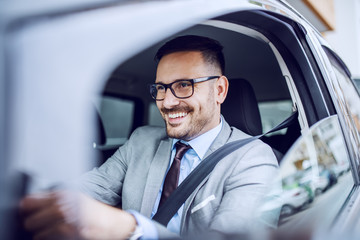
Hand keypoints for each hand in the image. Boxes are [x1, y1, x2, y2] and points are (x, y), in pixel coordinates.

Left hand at [20, 191, 136, 239]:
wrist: (112, 223)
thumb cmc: (93, 211)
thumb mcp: (75, 198)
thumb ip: (55, 198)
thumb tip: (28, 202)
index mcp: (64, 195)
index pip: (32, 200)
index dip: (26, 207)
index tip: (24, 210)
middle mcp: (65, 206)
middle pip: (32, 219)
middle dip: (31, 223)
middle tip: (33, 224)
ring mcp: (68, 222)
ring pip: (38, 233)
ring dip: (39, 234)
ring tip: (45, 232)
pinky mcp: (71, 234)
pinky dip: (47, 239)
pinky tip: (53, 236)